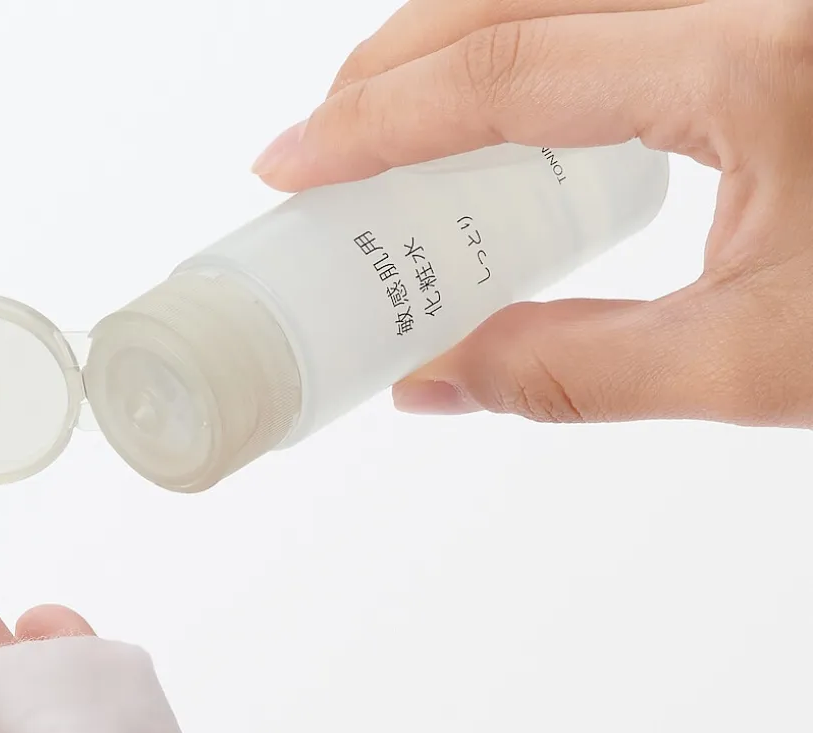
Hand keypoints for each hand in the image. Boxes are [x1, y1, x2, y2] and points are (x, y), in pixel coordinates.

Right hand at [252, 0, 812, 428]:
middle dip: (397, 62)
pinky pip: (610, 13)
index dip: (380, 121)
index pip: (511, 74)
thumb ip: (574, 370)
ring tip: (391, 130)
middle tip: (324, 144)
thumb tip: (435, 380)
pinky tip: (505, 117)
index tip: (292, 163)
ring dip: (456, 46)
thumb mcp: (753, 359)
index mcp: (752, 62)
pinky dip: (527, 51)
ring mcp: (748, 3)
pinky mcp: (754, 25)